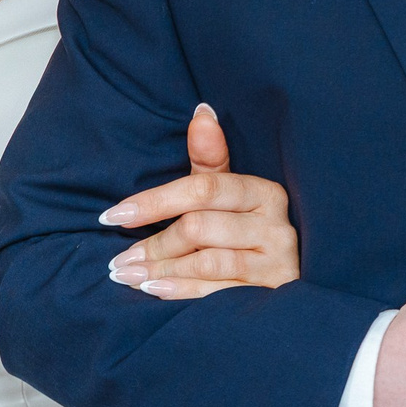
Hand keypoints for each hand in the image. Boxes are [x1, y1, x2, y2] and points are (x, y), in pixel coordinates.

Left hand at [99, 104, 297, 298]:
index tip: (115, 215)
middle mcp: (276, 226)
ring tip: (129, 276)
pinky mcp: (270, 294)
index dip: (155, 201)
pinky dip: (181, 291)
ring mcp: (275, 263)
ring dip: (161, 269)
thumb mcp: (229, 194)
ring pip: (206, 261)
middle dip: (154, 243)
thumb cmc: (246, 230)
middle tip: (119, 259)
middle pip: (200, 227)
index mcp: (264, 192)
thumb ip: (210, 159)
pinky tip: (153, 291)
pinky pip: (217, 293)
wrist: (290, 283)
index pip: (202, 189)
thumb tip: (202, 112)